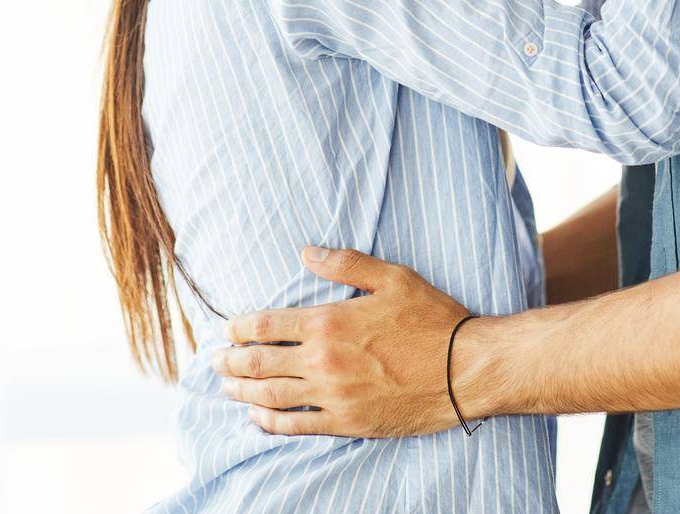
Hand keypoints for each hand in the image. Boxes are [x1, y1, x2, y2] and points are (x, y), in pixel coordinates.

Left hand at [216, 245, 472, 437]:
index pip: (266, 325)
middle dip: (231, 360)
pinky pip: (297, 426)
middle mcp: (323, 361)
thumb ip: (345, 264)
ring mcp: (333, 396)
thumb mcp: (393, 277)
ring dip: (243, 391)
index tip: (226, 329)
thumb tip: (306, 253)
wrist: (465, 370)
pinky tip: (257, 417)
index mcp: (329, 322)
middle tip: (214, 360)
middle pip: (260, 362)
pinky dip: (270, 422)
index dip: (239, 327)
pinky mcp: (347, 422)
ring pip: (271, 396)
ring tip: (227, 386)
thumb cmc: (432, 320)